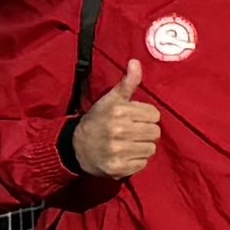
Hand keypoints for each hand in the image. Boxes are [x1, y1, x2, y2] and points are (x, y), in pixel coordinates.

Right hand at [69, 59, 162, 180]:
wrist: (74, 147)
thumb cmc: (97, 120)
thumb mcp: (110, 99)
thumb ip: (127, 82)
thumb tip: (135, 61)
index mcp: (119, 112)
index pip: (154, 115)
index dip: (146, 116)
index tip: (134, 118)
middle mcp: (119, 131)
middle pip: (155, 132)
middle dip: (145, 132)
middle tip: (131, 132)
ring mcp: (118, 151)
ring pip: (150, 149)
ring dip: (142, 147)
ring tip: (128, 144)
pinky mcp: (117, 168)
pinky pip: (142, 164)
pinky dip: (136, 161)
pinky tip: (124, 156)